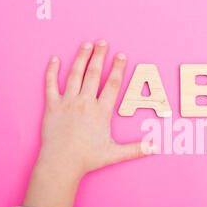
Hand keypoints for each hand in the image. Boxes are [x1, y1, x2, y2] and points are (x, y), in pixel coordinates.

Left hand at [39, 40, 156, 177]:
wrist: (61, 164)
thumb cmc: (88, 159)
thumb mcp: (115, 154)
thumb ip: (136, 149)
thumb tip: (156, 148)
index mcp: (101, 112)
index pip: (112, 85)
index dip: (117, 69)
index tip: (121, 56)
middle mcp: (84, 103)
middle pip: (94, 74)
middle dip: (100, 56)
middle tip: (103, 42)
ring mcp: (67, 103)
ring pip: (74, 75)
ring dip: (81, 58)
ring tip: (86, 45)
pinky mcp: (52, 107)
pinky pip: (50, 85)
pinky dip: (51, 71)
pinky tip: (54, 59)